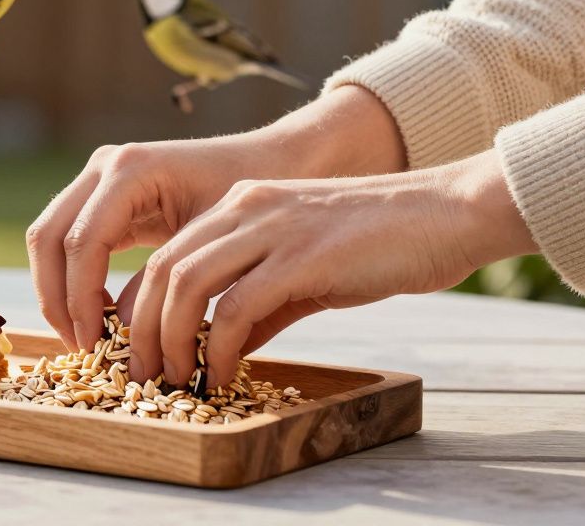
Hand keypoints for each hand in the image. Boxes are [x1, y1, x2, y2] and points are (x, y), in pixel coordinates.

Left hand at [124, 149, 537, 387]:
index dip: (141, 306)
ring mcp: (273, 227)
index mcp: (240, 205)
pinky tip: (222, 373)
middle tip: (143, 374)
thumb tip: (227, 348)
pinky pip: (238, 305)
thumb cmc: (382, 245)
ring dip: (171, 338)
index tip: (137, 350)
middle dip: (141, 327)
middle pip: (164, 268)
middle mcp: (246, 207)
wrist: (448, 213)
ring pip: (187, 281)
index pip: (166, 254)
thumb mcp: (306, 269)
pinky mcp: (304, 255)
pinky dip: (219, 345)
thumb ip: (263, 305)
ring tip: (175, 378)